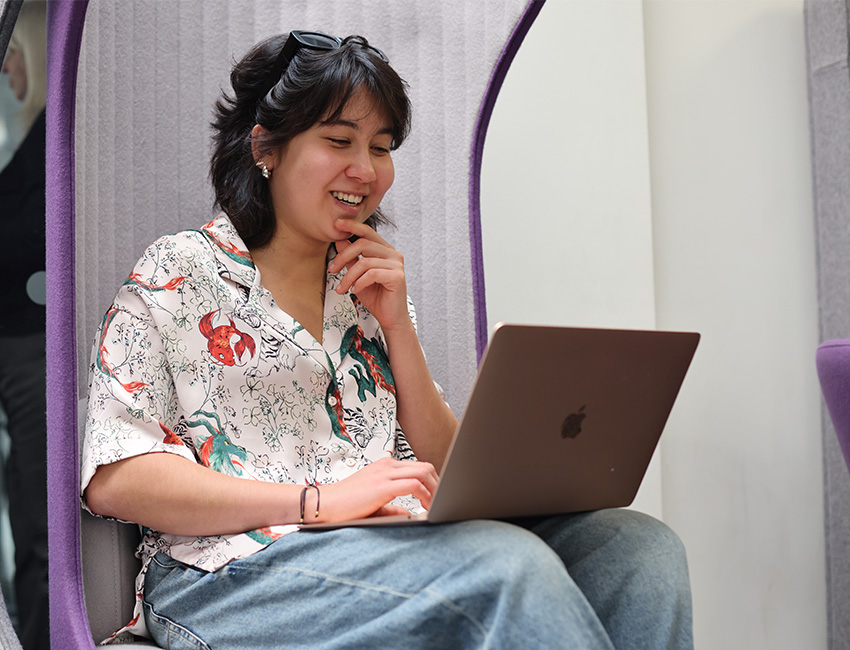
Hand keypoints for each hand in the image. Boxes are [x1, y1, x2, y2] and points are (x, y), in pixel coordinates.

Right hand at [317, 457, 438, 522]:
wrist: (322, 504)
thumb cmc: (345, 506)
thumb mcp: (373, 503)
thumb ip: (392, 507)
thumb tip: (408, 514)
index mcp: (385, 466)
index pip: (418, 467)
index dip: (433, 482)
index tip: (439, 497)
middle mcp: (387, 465)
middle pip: (426, 467)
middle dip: (439, 484)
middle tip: (443, 502)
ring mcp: (385, 473)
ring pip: (424, 472)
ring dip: (436, 489)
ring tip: (438, 505)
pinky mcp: (383, 485)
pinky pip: (414, 485)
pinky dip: (426, 495)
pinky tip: (426, 507)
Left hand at [329, 219, 409, 331]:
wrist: (390, 318)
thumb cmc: (376, 297)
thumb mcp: (357, 276)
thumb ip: (351, 259)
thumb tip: (339, 240)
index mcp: (384, 250)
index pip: (367, 232)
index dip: (352, 226)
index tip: (336, 224)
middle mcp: (393, 254)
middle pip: (362, 244)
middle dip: (343, 257)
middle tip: (332, 270)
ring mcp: (397, 264)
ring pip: (364, 262)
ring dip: (348, 276)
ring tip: (341, 288)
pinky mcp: (398, 276)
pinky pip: (372, 274)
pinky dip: (359, 283)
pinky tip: (355, 291)